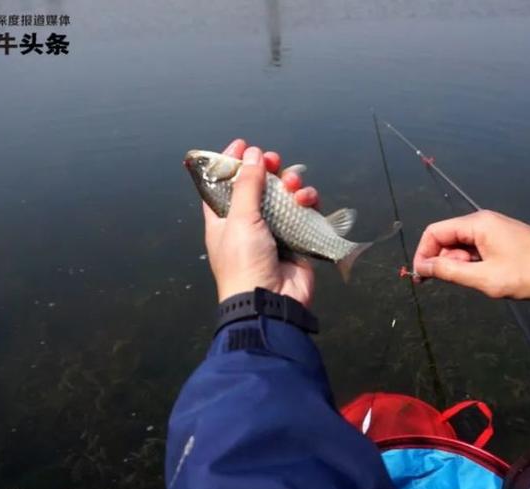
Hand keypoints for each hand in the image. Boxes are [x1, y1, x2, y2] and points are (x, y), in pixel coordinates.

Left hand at [202, 139, 317, 305]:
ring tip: (293, 185)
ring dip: (290, 184)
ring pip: (284, 195)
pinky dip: (307, 201)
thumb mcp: (240, 219)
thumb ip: (247, 185)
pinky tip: (306, 200)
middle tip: (273, 160)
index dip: (231, 163)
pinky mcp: (298, 238)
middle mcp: (248, 222)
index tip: (242, 144)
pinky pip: (304, 211)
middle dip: (267, 169)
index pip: (223, 184)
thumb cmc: (244, 262)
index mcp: (223, 219)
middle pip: (258, 186)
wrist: (270, 301)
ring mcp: (274, 230)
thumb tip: (252, 154)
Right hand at [412, 210, 529, 298]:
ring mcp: (493, 228)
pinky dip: (472, 263)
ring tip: (477, 281)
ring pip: (461, 245)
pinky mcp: (502, 238)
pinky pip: (475, 248)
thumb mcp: (485, 278)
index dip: (423, 254)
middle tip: (454, 284)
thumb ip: (449, 272)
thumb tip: (422, 267)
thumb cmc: (527, 273)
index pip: (434, 232)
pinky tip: (485, 277)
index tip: (421, 278)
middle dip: (442, 261)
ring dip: (459, 265)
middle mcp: (482, 220)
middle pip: (446, 238)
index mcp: (476, 223)